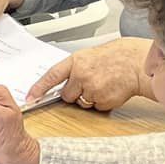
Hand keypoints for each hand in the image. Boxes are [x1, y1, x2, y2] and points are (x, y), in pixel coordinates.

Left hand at [28, 37, 152, 110]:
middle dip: (74, 92)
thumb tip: (57, 83)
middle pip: (66, 95)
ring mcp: (92, 89)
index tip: (29, 98)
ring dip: (88, 97)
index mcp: (76, 62)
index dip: (39, 88)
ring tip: (102, 84)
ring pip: (81, 102)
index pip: (51, 77)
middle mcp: (82, 76)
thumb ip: (72, 69)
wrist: (135, 63)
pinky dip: (100, 102)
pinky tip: (109, 90)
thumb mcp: (87, 56)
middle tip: (88, 82)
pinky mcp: (103, 101)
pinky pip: (95, 107)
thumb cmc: (113, 58)